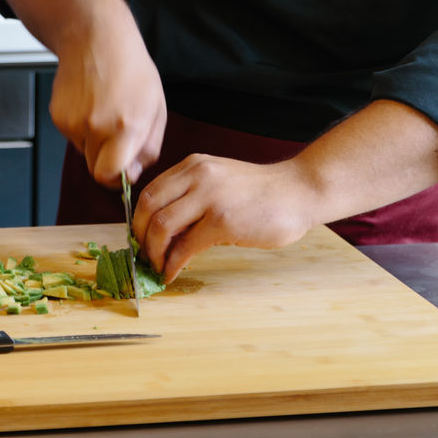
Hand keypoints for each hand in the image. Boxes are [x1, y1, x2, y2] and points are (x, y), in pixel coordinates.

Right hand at [48, 0, 167, 185]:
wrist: (95, 37)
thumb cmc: (130, 68)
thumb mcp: (157, 107)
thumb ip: (149, 147)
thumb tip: (133, 174)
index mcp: (127, 126)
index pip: (111, 176)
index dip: (116, 179)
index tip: (123, 172)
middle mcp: (97, 126)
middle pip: (96, 170)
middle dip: (107, 162)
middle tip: (116, 138)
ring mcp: (74, 121)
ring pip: (84, 152)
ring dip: (94, 142)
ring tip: (104, 111)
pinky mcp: (58, 116)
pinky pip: (72, 136)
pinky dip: (81, 127)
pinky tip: (90, 103)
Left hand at [133, 154, 316, 282]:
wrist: (298, 191)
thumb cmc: (261, 192)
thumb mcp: (219, 181)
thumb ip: (192, 197)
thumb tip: (164, 230)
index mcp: (193, 165)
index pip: (150, 191)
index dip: (139, 219)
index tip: (140, 238)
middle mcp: (197, 175)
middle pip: (148, 207)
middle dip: (140, 236)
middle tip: (144, 256)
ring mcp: (209, 197)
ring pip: (161, 226)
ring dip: (154, 252)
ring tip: (158, 267)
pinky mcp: (222, 221)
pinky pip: (185, 246)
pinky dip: (173, 264)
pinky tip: (173, 273)